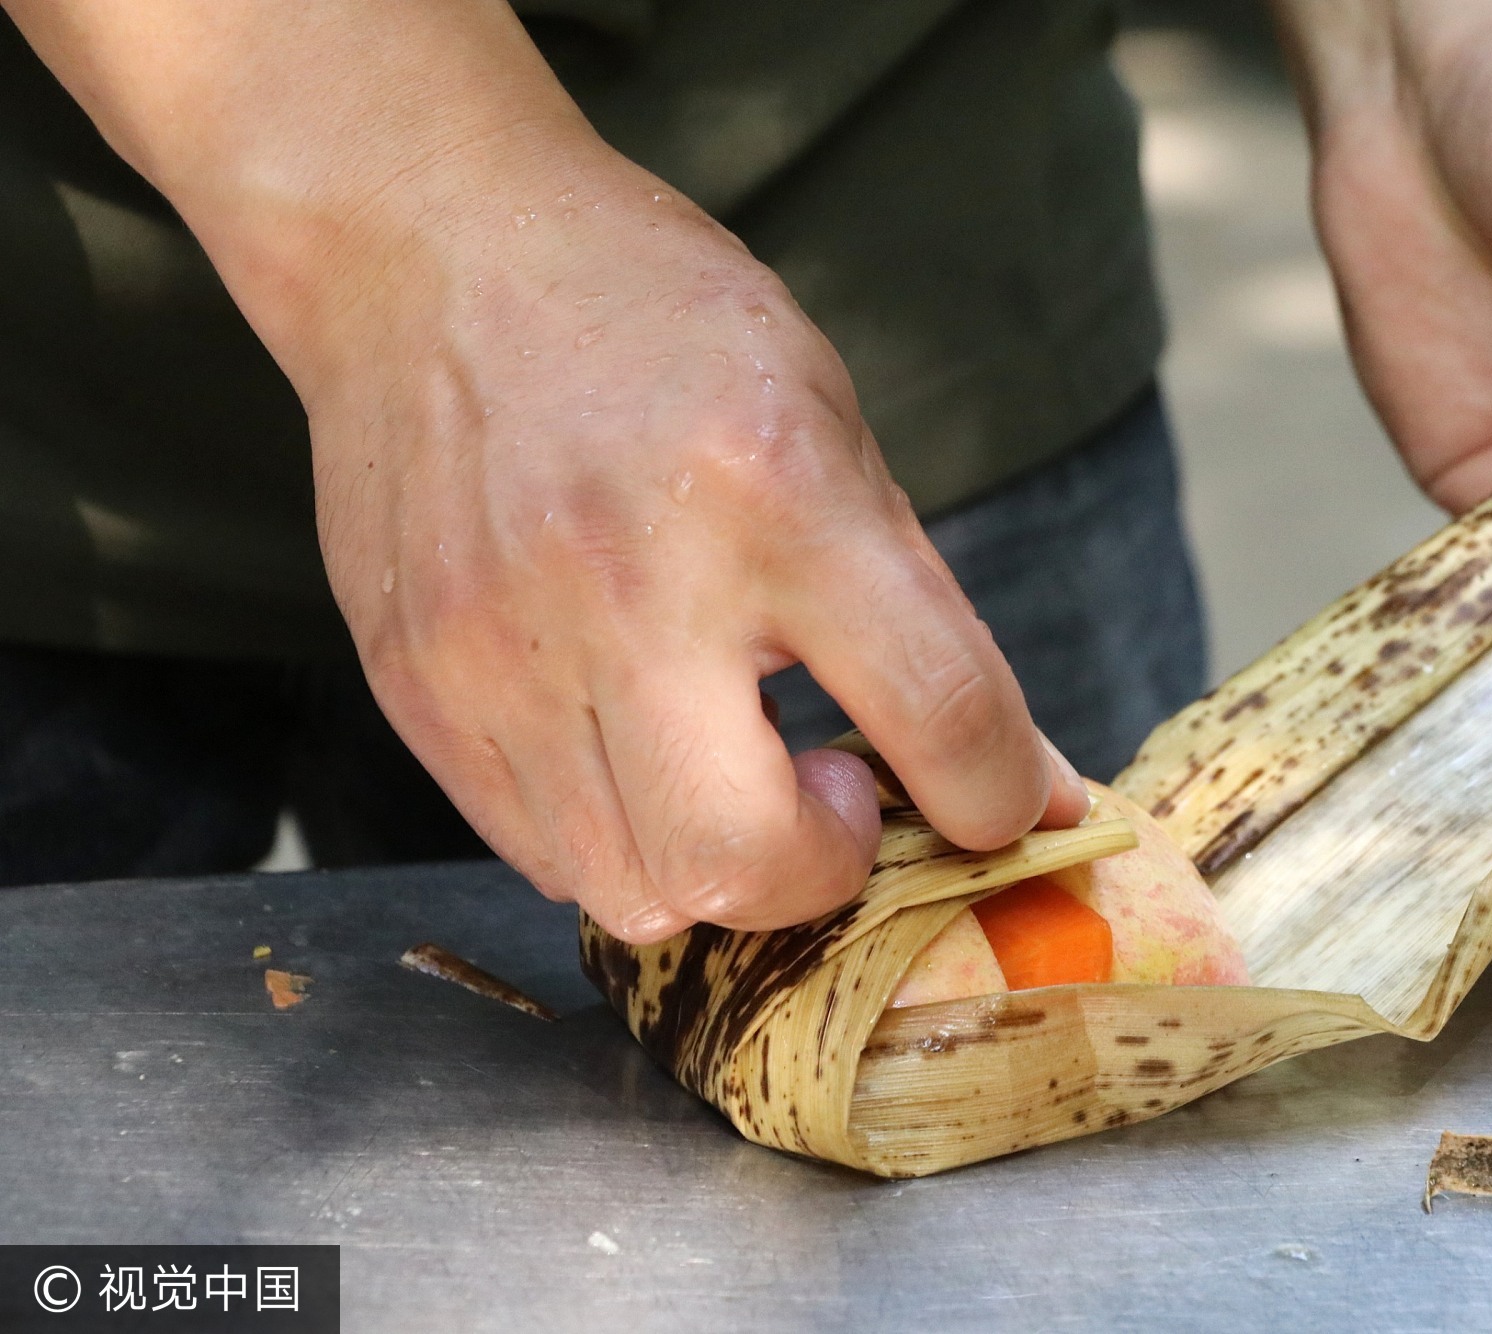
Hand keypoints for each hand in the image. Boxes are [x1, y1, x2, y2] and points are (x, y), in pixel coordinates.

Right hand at [4, 0, 1086, 940]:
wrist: (430, 254)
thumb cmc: (658, 329)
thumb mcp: (833, 427)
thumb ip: (930, 623)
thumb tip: (1025, 790)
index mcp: (773, 489)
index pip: (937, 711)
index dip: (995, 799)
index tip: (989, 804)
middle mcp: (627, 582)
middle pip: (744, 863)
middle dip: (821, 872)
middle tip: (831, 787)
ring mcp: (498, 650)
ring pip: (633, 891)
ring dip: (717, 864)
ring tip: (726, 759)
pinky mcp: (417, 691)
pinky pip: (538, 852)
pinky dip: (618, 836)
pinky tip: (637, 744)